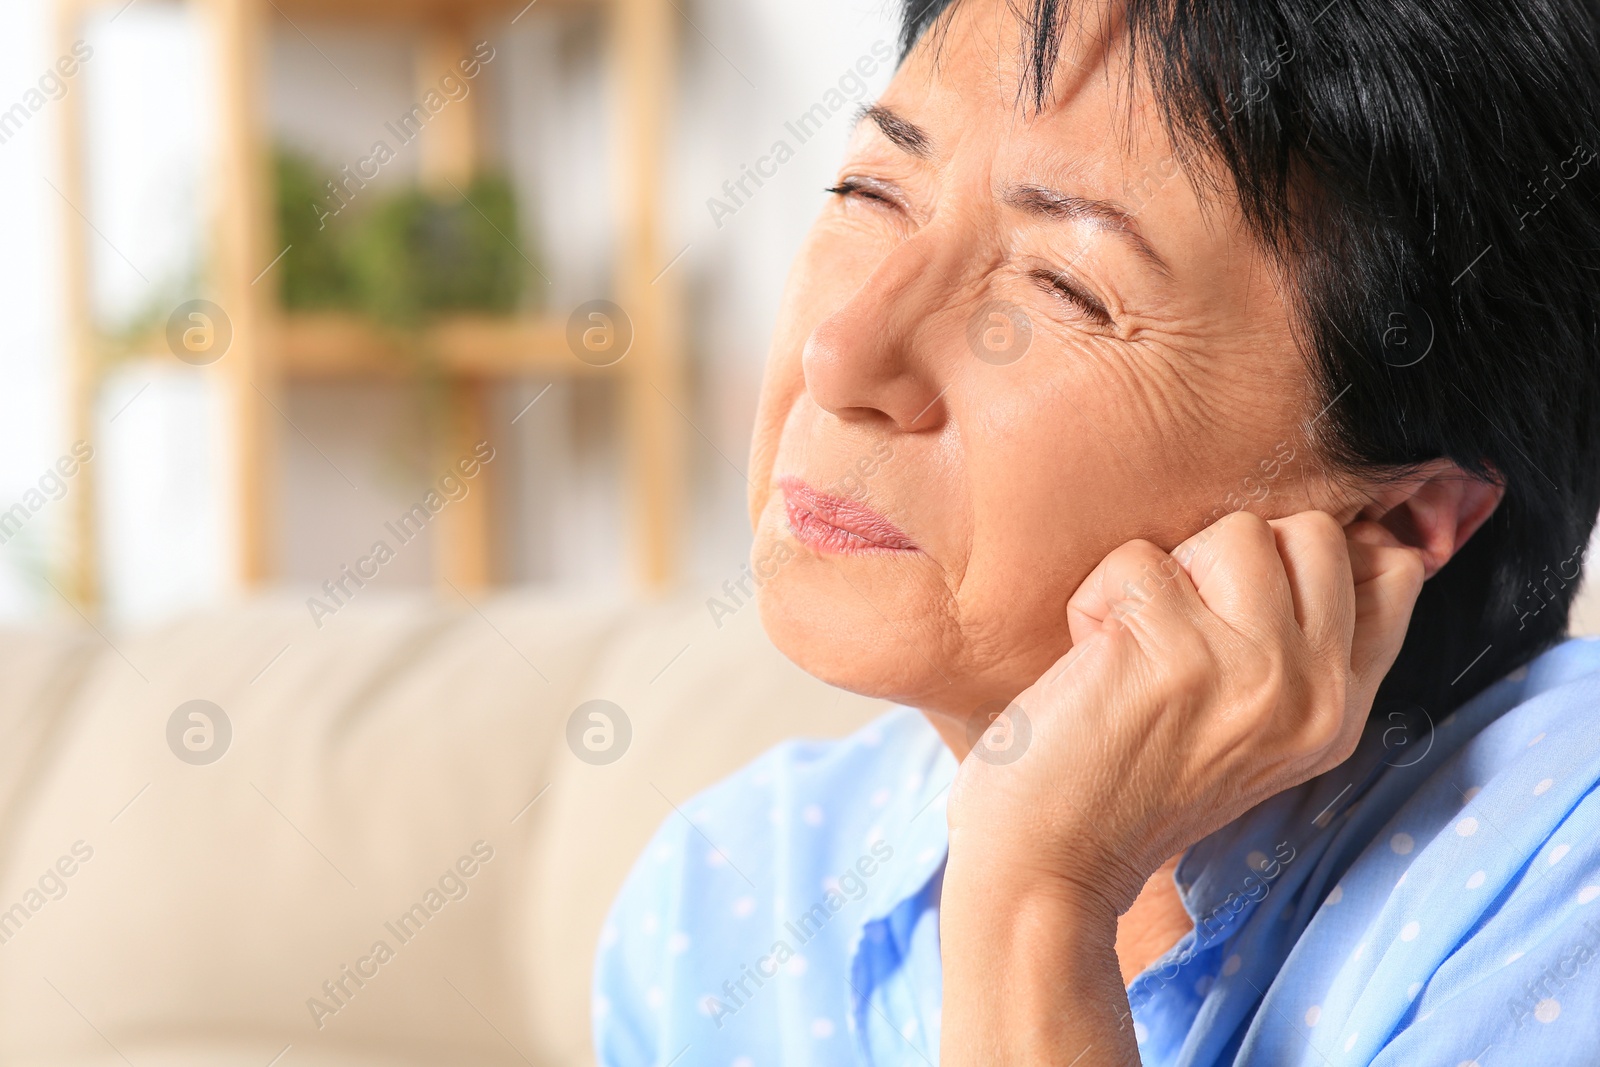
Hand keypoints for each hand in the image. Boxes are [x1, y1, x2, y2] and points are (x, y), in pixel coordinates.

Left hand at [938, 511, 1424, 1064]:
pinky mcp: (1179, 654)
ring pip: (1234, 532)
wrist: (1050, 861)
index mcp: (1340, 713)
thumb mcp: (1251, 728)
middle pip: (1313, 533)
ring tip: (1132, 646)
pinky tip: (1090, 662)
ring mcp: (1257, 672)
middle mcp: (1315, 694)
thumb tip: (1321, 534)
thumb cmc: (1124, 780)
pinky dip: (1096, 600)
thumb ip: (1296, 647)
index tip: (1242, 590)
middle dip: (1231, 555)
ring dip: (1162, 574)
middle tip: (1179, 626)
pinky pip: (1137, 561)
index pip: (1393, 572)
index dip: (1313, 554)